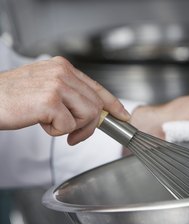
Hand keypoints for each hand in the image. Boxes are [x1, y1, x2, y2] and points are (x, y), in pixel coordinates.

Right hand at [0, 56, 128, 144]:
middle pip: (95, 105)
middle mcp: (62, 72)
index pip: (96, 87)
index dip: (112, 103)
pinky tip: (40, 123)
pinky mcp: (50, 101)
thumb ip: (69, 95)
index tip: (122, 115)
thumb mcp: (45, 89)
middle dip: (89, 126)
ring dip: (72, 128)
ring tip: (53, 125)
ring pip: (88, 115)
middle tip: (75, 136)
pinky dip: (55, 132)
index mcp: (62, 68)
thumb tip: (92, 114)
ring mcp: (57, 85)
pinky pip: (68, 126)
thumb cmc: (13, 97)